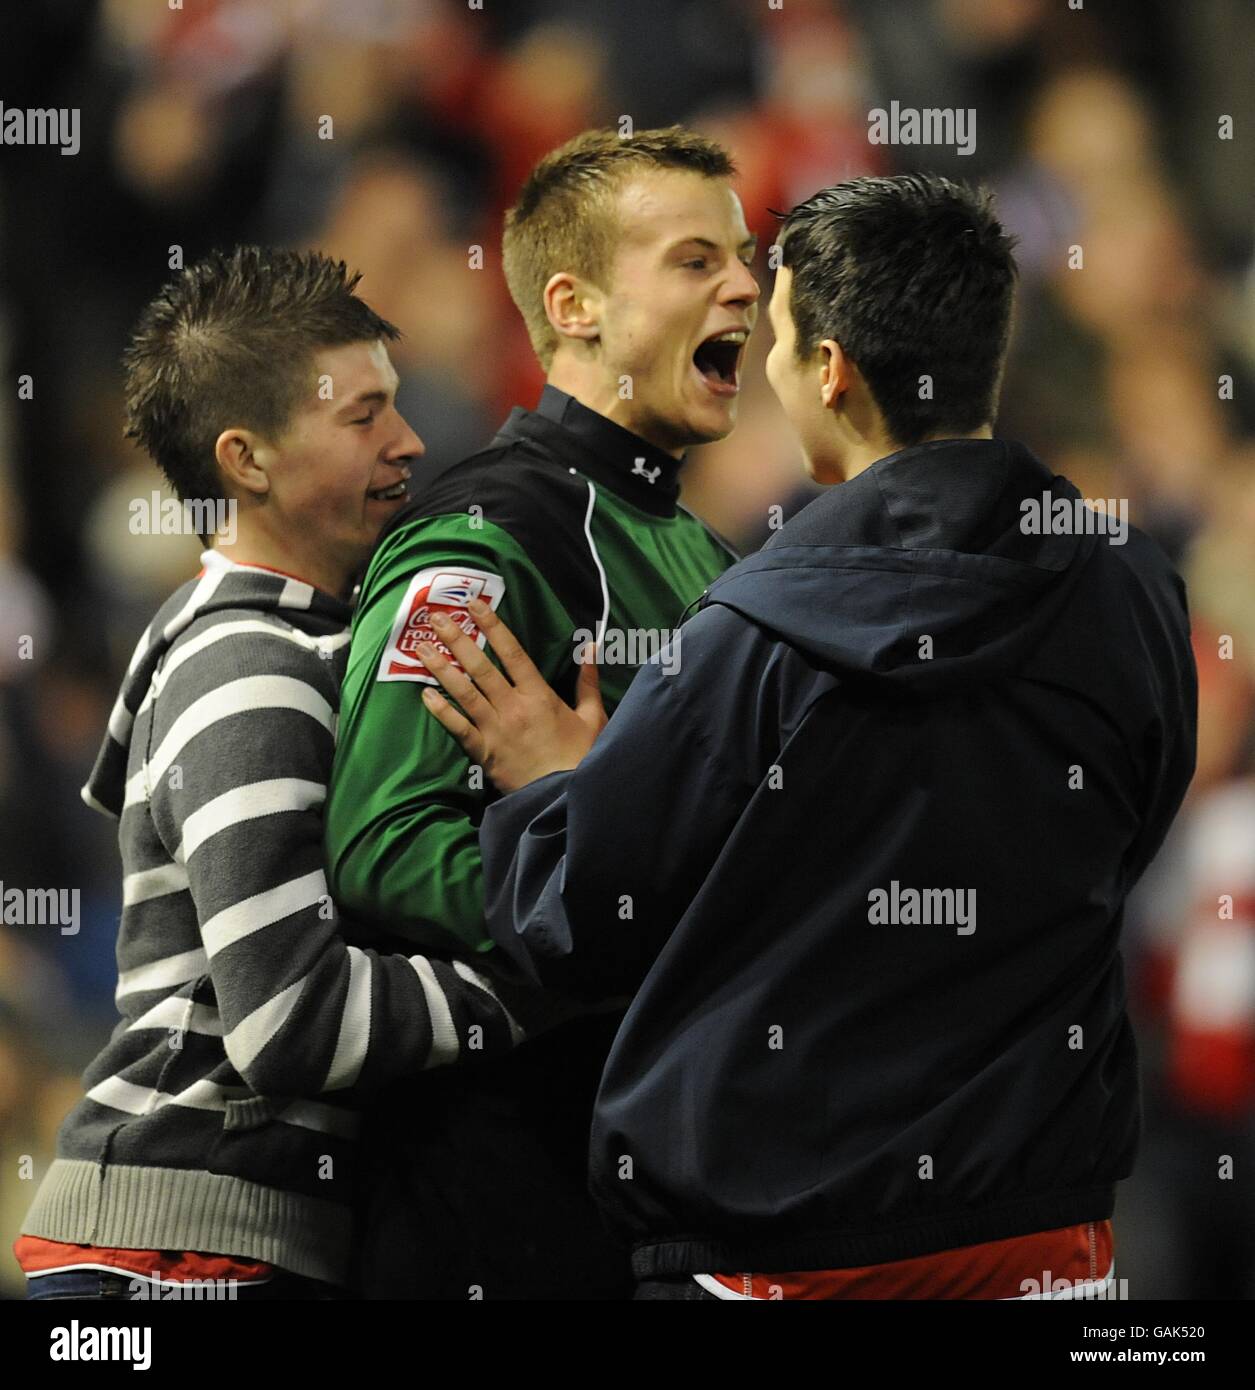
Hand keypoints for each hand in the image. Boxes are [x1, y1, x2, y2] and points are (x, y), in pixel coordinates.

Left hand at [417, 599, 606, 792]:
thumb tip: (590, 648)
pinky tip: (425, 695)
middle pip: (481, 667)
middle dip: (457, 639)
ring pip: (464, 692)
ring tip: (422, 648)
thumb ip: (588, 682)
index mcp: (540, 695)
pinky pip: (459, 728)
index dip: (493, 626)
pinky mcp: (485, 753)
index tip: (475, 605)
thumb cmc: (582, 757)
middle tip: (436, 618)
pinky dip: (441, 711)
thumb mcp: (593, 717)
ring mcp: (496, 729)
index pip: (513, 653)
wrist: (565, 796)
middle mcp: (514, 707)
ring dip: (442, 669)